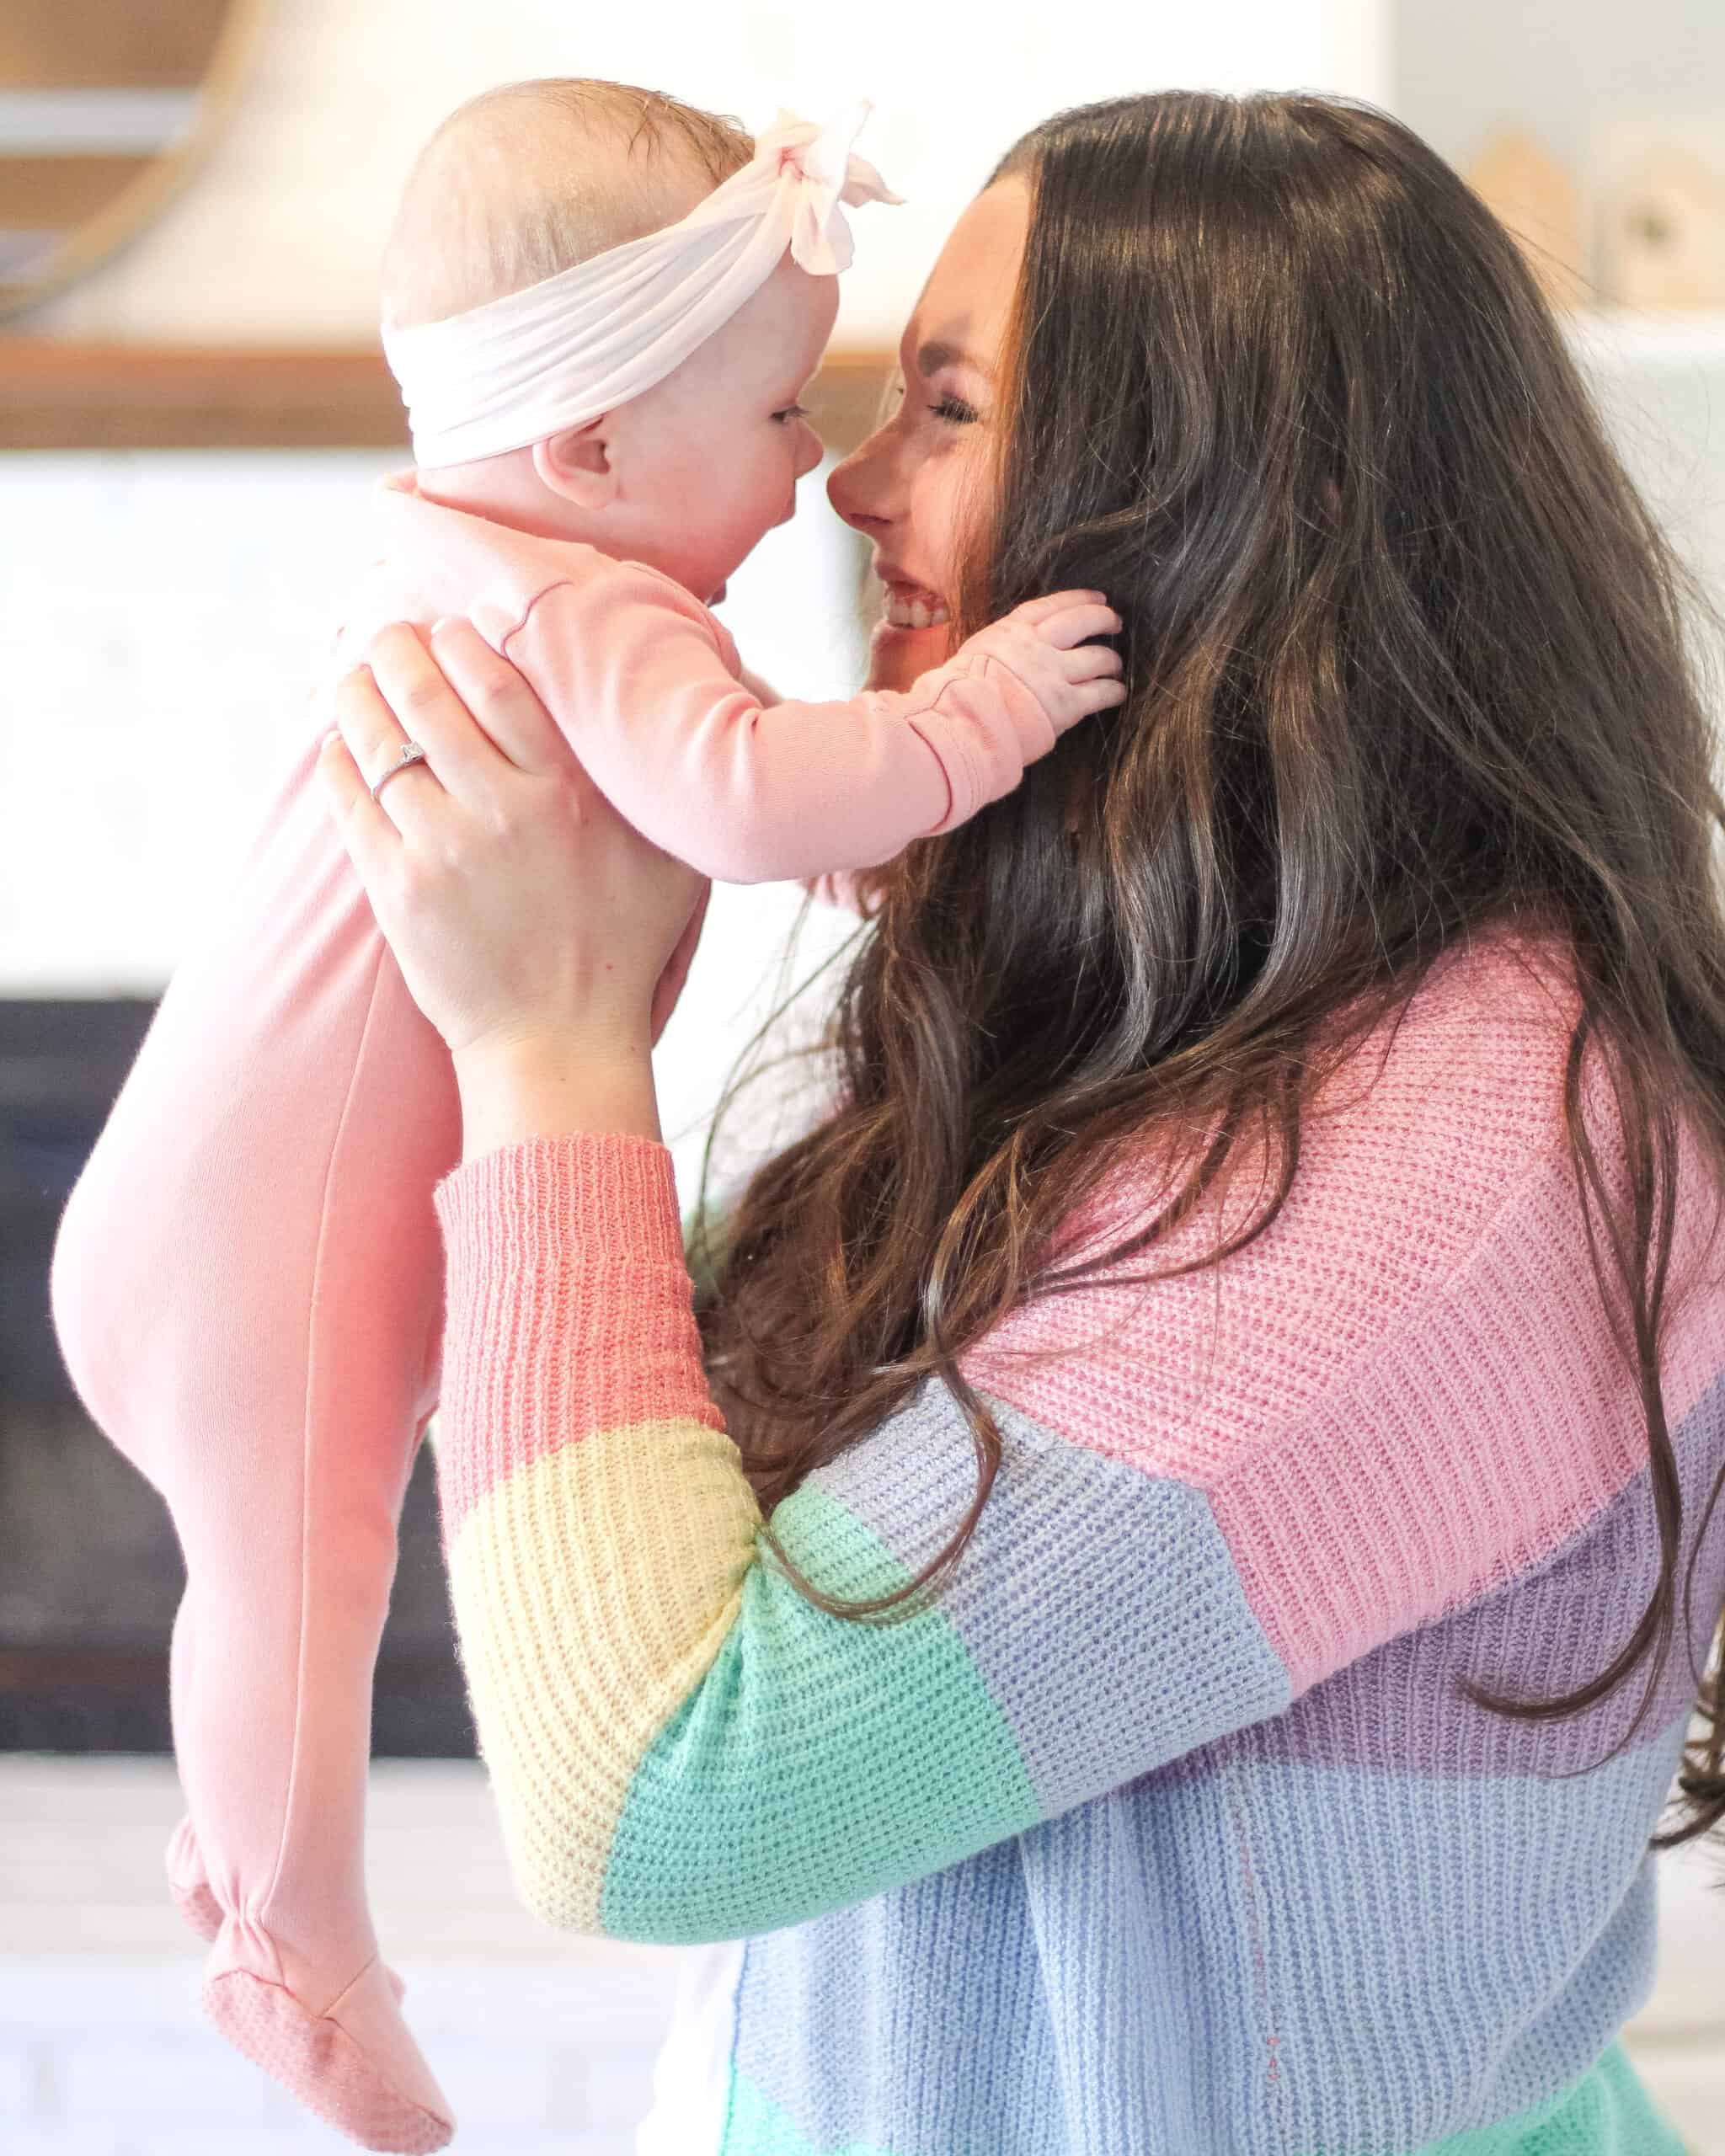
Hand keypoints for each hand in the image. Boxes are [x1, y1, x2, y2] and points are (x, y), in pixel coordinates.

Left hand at [314, 617, 709, 1066]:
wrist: (558, 1043)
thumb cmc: (622, 949)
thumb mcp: (670, 861)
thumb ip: (656, 786)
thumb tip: (655, 714)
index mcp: (569, 794)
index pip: (499, 684)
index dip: (463, 642)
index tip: (450, 629)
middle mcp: (503, 812)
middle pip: (428, 698)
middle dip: (398, 650)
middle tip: (388, 633)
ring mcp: (443, 850)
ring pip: (380, 742)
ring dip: (357, 695)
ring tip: (353, 677)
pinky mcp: (397, 889)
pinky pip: (351, 802)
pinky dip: (338, 761)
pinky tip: (338, 743)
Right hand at [947, 592, 1125, 737]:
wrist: (963, 720)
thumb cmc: (957, 692)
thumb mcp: (974, 653)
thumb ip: (998, 646)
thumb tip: (1005, 649)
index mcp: (1013, 631)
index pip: (1052, 606)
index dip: (1078, 599)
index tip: (1096, 598)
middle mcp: (1039, 646)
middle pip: (1083, 622)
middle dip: (1103, 620)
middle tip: (1114, 623)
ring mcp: (1055, 674)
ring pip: (1098, 657)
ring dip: (1111, 661)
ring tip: (1115, 666)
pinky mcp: (1066, 704)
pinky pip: (1100, 692)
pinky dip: (1113, 691)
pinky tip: (1118, 693)